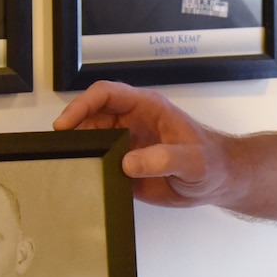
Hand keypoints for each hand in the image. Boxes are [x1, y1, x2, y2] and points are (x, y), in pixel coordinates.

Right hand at [54, 81, 232, 207]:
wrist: (218, 181)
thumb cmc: (211, 162)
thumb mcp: (192, 160)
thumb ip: (163, 159)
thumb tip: (127, 162)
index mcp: (146, 107)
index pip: (106, 95)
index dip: (82, 105)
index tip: (65, 124)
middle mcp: (131, 122)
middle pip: (90, 116)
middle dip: (72, 129)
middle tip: (59, 149)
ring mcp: (125, 144)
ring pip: (90, 139)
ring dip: (77, 149)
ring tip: (65, 164)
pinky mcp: (124, 166)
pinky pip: (98, 163)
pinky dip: (86, 169)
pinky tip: (79, 180)